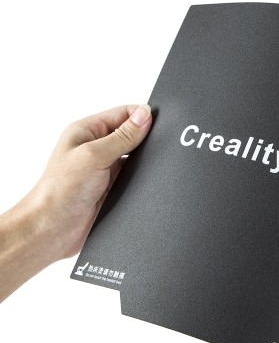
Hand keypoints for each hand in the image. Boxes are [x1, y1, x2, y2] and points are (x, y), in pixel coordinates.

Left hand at [1, 103, 152, 301]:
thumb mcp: (94, 156)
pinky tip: (147, 180)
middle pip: (131, 134)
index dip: (142, 115)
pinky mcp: (113, 187)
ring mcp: (106, 168)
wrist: (53, 229)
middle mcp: (96, 148)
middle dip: (146, 138)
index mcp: (87, 131)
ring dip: (144, 161)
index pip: (123, 113)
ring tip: (151, 164)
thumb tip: (144, 115)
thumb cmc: (60, 191)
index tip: (161, 122)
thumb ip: (122, 136)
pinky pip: (135, 177)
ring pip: (136, 157)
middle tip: (161, 143)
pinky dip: (143, 178)